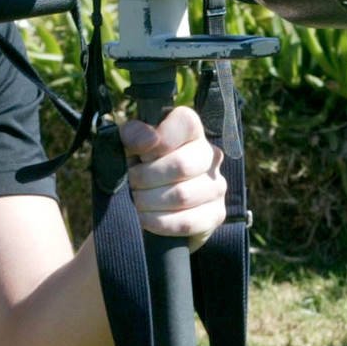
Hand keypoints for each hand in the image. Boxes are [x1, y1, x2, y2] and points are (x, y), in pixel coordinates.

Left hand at [120, 107, 226, 249]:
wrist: (149, 206)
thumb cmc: (140, 169)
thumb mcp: (130, 147)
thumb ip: (133, 135)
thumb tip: (146, 139)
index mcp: (191, 131)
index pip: (185, 123)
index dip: (160, 138)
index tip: (139, 153)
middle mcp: (210, 155)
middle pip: (182, 164)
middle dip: (146, 177)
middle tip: (132, 183)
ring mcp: (216, 186)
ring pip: (182, 195)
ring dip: (149, 201)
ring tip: (137, 201)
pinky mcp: (215, 214)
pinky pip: (186, 222)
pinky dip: (158, 222)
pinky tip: (146, 218)